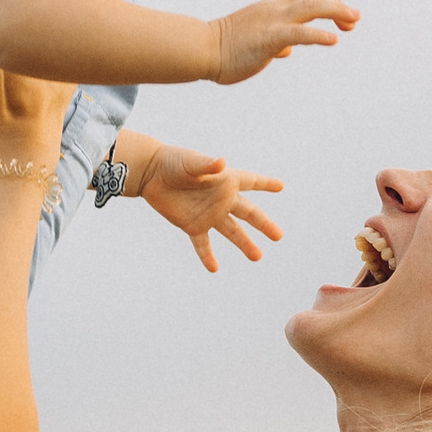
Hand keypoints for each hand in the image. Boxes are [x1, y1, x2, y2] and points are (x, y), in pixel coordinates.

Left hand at [131, 147, 284, 273]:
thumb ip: (206, 165)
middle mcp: (221, 199)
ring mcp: (208, 214)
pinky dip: (207, 256)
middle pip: (248, 213)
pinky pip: (202, 244)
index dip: (265, 183)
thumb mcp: (191, 162)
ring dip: (244, 243)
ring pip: (231, 231)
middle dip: (263, 224)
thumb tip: (221, 162)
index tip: (280, 186)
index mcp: (225, 180)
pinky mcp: (192, 225)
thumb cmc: (173, 162)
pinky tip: (214, 269)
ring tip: (257, 256)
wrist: (151, 174)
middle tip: (278, 236)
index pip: (251, 181)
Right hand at [209, 0, 359, 85]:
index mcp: (271, 8)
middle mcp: (274, 9)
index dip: (327, 0)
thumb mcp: (256, 40)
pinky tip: (333, 39)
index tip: (342, 12)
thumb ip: (275, 41)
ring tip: (352, 20)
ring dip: (335, 11)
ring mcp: (272, 21)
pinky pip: (298, 33)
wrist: (203, 50)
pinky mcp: (269, 38)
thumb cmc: (227, 49)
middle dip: (337, 5)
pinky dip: (318, 34)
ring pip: (310, 7)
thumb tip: (288, 49)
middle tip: (355, 18)